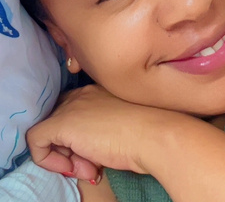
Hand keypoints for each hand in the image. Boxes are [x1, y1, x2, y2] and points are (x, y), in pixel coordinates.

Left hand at [27, 84, 159, 181]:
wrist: (153, 133)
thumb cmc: (145, 133)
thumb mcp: (120, 127)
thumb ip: (100, 132)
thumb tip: (86, 157)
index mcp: (99, 91)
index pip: (75, 111)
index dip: (78, 136)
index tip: (94, 154)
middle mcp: (83, 94)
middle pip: (60, 120)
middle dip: (69, 146)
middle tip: (89, 163)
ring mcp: (71, 107)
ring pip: (50, 132)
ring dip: (66, 157)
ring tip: (90, 169)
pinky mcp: (61, 123)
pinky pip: (36, 141)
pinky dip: (47, 160)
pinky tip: (72, 167)